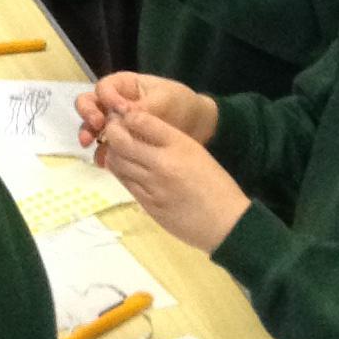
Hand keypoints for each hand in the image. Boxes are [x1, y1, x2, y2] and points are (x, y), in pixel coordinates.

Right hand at [75, 73, 218, 155]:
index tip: (117, 108)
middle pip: (90, 104)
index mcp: (124, 86)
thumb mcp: (165, 100)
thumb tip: (121, 113)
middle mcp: (114, 104)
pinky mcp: (120, 144)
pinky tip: (104, 161)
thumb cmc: (181, 104)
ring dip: (87, 134)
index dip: (106, 97)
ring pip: (92, 126)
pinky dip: (101, 154)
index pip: (104, 88)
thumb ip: (143, 106)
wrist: (197, 127)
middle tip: (96, 127)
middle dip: (88, 114)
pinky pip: (104, 148)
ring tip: (89, 143)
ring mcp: (115, 124)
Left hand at [99, 112, 249, 254]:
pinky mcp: (148, 205)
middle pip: (121, 141)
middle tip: (112, 130)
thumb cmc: (216, 184)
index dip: (127, 115)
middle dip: (112, 132)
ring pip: (117, 163)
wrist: (226, 222)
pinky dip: (121, 173)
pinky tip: (125, 169)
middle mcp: (162, 163)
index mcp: (179, 145)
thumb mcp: (196, 152)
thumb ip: (168, 141)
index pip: (142, 121)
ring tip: (116, 149)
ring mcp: (152, 186)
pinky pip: (126, 183)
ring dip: (113, 153)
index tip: (124, 115)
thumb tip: (139, 130)